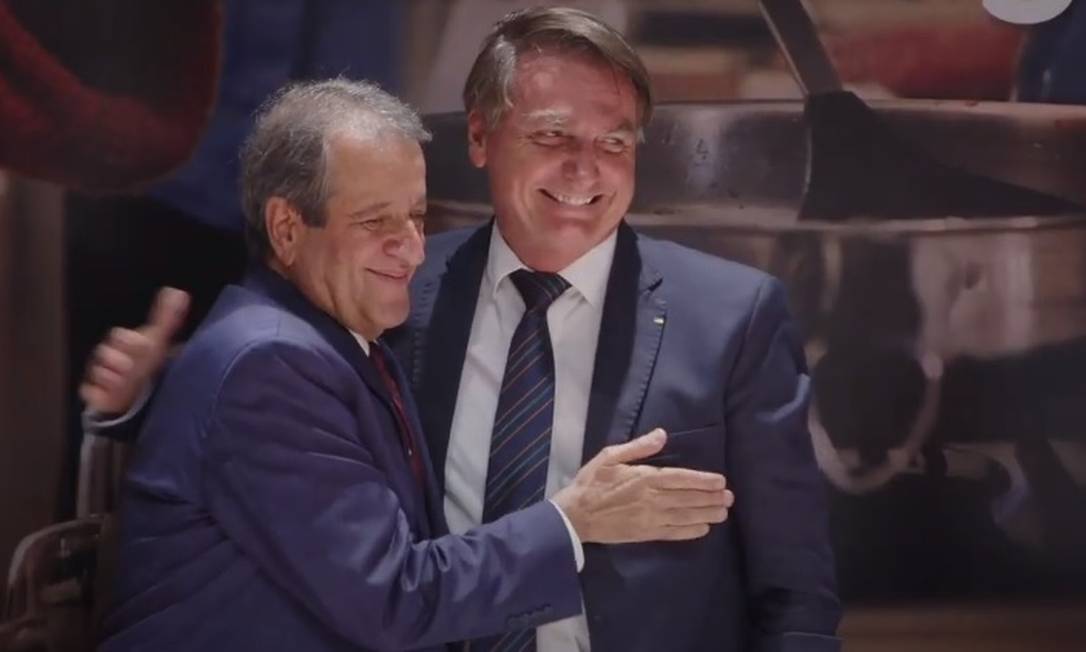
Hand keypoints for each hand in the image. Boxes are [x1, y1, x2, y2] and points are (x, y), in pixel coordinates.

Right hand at [79, 287, 189, 414]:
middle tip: (132, 366)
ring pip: (99, 372)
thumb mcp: (158, 340)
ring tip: (126, 381)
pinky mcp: (93, 393)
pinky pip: (89, 391)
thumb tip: (178, 293)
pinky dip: (102, 392)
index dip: (131, 341)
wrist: (135, 390)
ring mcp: (99, 374)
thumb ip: (167, 318)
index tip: (145, 345)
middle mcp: (107, 357)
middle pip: (105, 353)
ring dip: (114, 377)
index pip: (119, 336)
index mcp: (122, 343)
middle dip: (120, 359)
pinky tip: (113, 393)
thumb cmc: (146, 362)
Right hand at [552, 428, 734, 543]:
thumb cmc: (592, 482)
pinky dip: (690, 531)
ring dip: (706, 514)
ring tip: (723, 513)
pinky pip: (673, 533)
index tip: (721, 482)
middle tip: (730, 498)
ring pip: (685, 516)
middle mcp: (652, 499)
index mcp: (645, 478)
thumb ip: (638, 447)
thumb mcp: (610, 456)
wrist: (576, 515)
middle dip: (711, 498)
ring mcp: (650, 518)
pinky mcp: (646, 533)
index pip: (681, 479)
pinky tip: (703, 529)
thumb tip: (662, 434)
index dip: (703, 481)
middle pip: (688, 498)